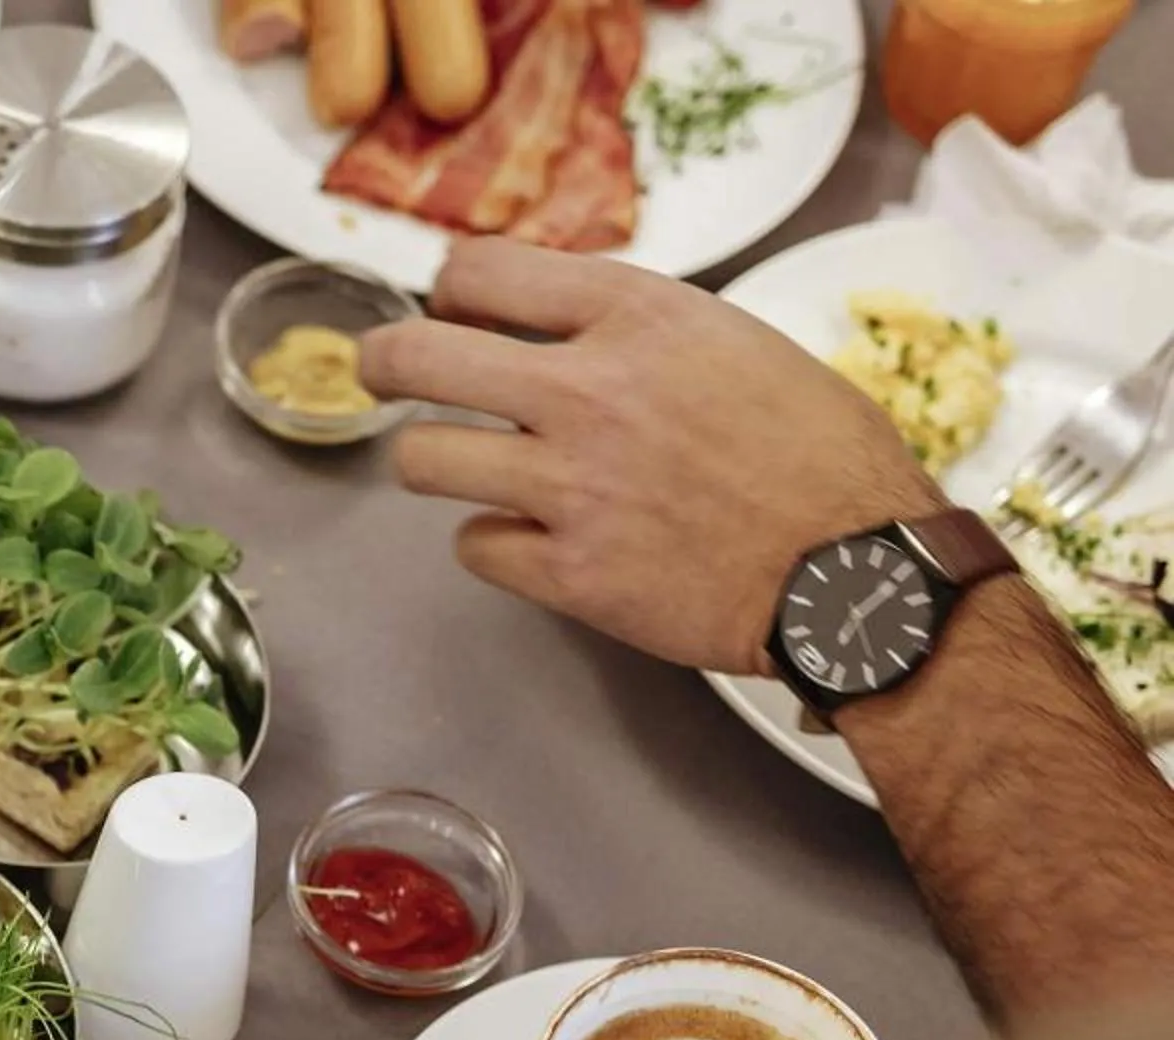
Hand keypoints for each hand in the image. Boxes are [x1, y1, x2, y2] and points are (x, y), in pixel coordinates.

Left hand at [358, 240, 943, 675]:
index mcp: (642, 318)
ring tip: (455, 464)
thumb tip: (548, 324)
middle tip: (377, 371)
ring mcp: (573, 487)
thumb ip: (636, 328)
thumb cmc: (818, 455)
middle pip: (419, 357)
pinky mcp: (570, 575)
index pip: (483, 270)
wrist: (857, 571)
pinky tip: (523, 538)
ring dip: (430, 459)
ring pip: (423, 459)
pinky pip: (473, 546)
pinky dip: (488, 542)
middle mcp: (593, 393)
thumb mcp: (735, 343)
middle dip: (380, 361)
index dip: (449, 288)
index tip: (450, 307)